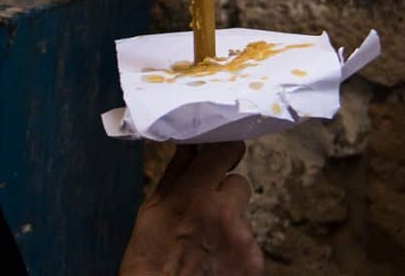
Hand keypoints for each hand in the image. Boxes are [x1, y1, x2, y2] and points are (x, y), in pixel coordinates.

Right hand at [120, 142, 262, 275]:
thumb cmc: (149, 256)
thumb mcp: (153, 207)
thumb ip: (177, 172)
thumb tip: (189, 143)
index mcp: (195, 194)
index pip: (226, 150)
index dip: (224, 150)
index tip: (219, 155)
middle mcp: (224, 212)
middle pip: (240, 182)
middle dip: (224, 191)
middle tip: (204, 209)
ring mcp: (243, 238)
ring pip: (243, 213)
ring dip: (229, 220)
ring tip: (205, 239)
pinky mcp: (254, 261)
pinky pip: (249, 240)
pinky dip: (235, 246)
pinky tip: (215, 257)